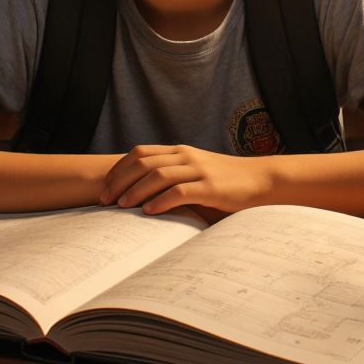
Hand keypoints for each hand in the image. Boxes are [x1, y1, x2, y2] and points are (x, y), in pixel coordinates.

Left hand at [100, 145, 270, 214]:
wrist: (260, 180)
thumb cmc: (224, 182)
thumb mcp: (195, 173)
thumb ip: (172, 178)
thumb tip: (139, 197)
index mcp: (179, 151)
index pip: (140, 153)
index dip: (118, 169)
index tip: (104, 187)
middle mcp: (186, 156)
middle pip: (143, 163)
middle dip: (119, 181)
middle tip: (104, 200)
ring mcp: (198, 170)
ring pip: (158, 175)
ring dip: (135, 191)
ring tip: (121, 206)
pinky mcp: (210, 187)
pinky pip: (180, 191)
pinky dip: (161, 201)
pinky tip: (149, 211)